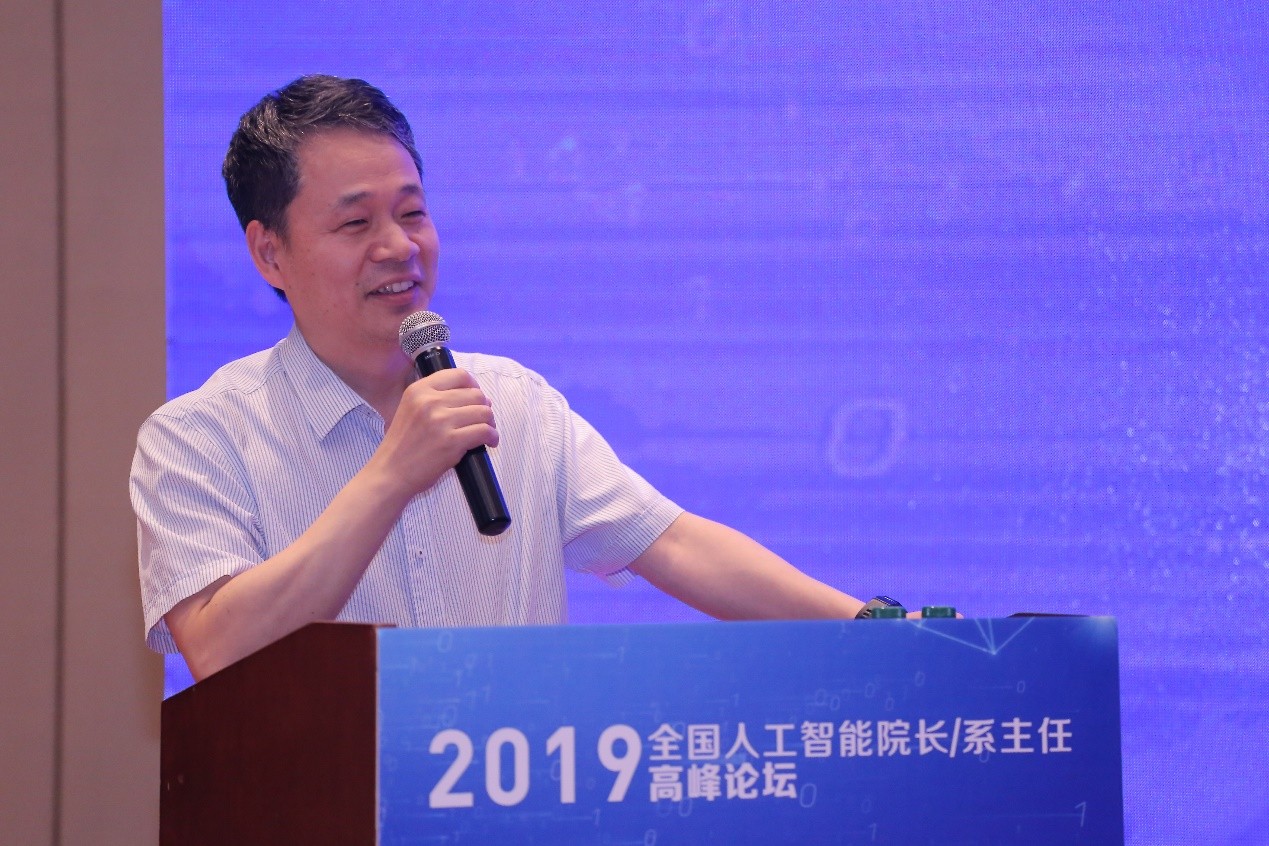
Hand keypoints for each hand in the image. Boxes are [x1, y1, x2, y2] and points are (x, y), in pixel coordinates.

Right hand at [369, 368, 497, 498]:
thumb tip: (477, 396)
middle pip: (475, 394)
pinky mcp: (451, 441)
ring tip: (486, 432)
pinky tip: (490, 442)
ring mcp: (441, 421)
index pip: (459, 375)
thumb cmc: (402, 445)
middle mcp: (430, 401)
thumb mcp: (411, 409)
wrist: (390, 472)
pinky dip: (492, 437)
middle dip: (484, 407)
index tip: (476, 398)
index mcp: (419, 390)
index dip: (474, 386)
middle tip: (483, 420)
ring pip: (483, 412)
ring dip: (490, 422)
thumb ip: (435, 398)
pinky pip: (484, 431)